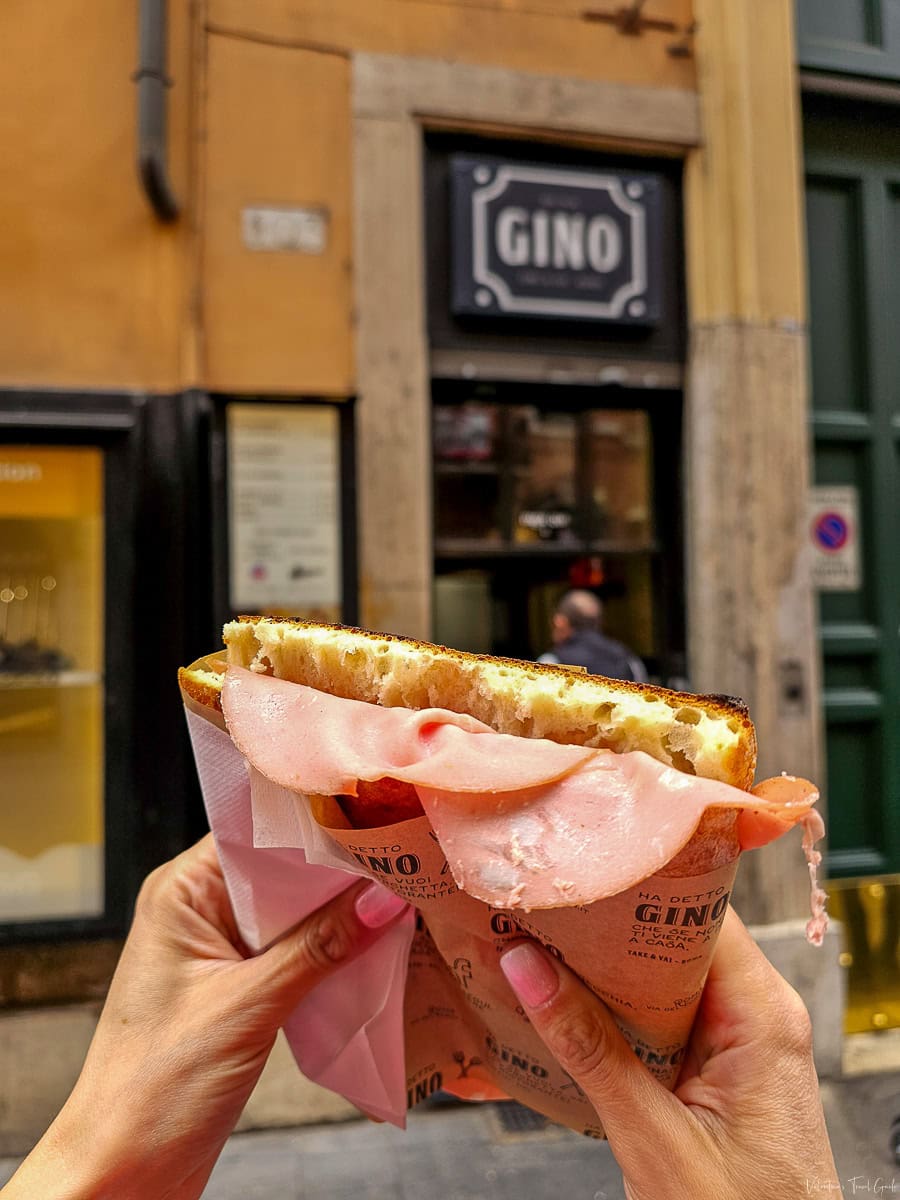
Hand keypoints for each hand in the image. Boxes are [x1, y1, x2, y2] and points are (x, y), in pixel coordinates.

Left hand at [5, 834, 407, 1199]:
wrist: (121, 1174)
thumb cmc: (153, 1089)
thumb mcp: (247, 1007)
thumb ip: (319, 947)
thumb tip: (381, 897)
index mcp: (181, 892)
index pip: (258, 832)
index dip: (317, 825)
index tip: (376, 821)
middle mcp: (197, 909)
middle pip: (282, 870)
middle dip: (339, 871)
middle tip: (404, 860)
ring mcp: (217, 950)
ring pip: (294, 912)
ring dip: (341, 914)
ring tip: (400, 901)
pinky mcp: (237, 988)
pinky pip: (295, 951)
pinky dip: (331, 952)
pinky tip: (373, 949)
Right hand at [499, 906, 838, 1199]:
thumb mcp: (654, 1138)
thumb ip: (591, 1051)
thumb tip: (527, 968)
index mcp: (762, 1012)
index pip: (699, 908)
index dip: (636, 882)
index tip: (574, 869)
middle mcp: (759, 1011)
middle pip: (676, 932)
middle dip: (607, 921)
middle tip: (539, 904)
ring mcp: (741, 1036)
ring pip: (665, 972)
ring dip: (605, 966)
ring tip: (540, 943)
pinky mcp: (721, 1062)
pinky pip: (664, 1011)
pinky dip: (617, 1006)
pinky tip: (569, 1004)